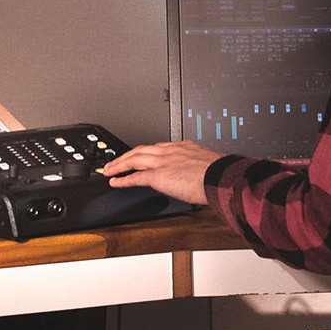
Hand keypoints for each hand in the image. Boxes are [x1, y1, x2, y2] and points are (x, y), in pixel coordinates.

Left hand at [100, 139, 217, 205]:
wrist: (222, 178)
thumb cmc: (221, 175)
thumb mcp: (208, 164)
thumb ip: (198, 167)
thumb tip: (199, 176)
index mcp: (184, 147)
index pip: (158, 147)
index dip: (146, 152)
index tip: (140, 156)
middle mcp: (171, 151)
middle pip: (141, 150)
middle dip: (126, 156)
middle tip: (115, 161)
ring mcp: (163, 162)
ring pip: (134, 159)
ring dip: (119, 165)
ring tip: (109, 170)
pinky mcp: (159, 175)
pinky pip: (135, 177)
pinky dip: (123, 179)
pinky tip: (115, 182)